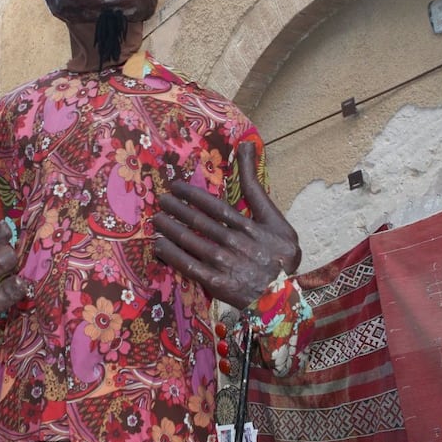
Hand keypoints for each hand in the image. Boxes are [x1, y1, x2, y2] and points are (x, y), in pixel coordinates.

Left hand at [153, 142, 300, 308]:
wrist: (285, 297)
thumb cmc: (283, 257)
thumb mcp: (276, 219)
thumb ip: (256, 185)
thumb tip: (245, 145)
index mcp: (249, 227)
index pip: (215, 207)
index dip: (193, 195)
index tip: (176, 187)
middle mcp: (235, 243)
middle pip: (199, 222)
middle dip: (176, 209)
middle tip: (160, 199)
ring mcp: (225, 263)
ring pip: (191, 241)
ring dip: (170, 228)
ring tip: (156, 219)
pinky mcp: (217, 283)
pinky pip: (189, 266)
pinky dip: (172, 255)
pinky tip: (159, 245)